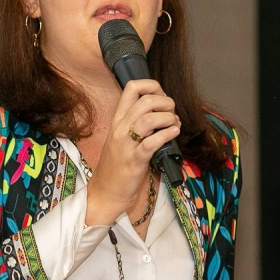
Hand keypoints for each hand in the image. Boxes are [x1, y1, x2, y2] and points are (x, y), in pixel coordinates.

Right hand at [84, 79, 179, 224]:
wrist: (105, 193)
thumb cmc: (117, 166)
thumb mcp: (123, 138)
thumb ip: (137, 123)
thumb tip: (162, 112)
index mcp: (118, 120)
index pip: (132, 88)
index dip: (152, 86)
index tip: (162, 97)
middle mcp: (120, 128)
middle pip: (145, 100)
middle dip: (166, 102)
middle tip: (172, 113)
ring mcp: (126, 144)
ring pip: (149, 118)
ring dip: (168, 118)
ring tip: (174, 124)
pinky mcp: (135, 160)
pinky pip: (152, 142)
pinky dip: (167, 134)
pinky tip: (174, 134)